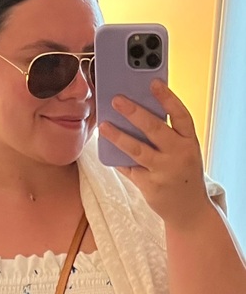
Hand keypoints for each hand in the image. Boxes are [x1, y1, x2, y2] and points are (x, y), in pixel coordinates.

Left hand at [98, 80, 211, 229]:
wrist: (189, 210)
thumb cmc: (182, 172)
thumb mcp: (182, 152)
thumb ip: (167, 136)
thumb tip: (136, 113)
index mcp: (190, 142)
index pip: (181, 115)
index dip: (167, 98)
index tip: (153, 83)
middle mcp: (180, 155)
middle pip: (155, 129)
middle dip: (134, 113)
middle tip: (116, 99)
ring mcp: (164, 172)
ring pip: (137, 150)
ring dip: (118, 136)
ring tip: (103, 125)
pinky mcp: (150, 186)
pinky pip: (128, 169)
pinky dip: (117, 159)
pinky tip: (106, 149)